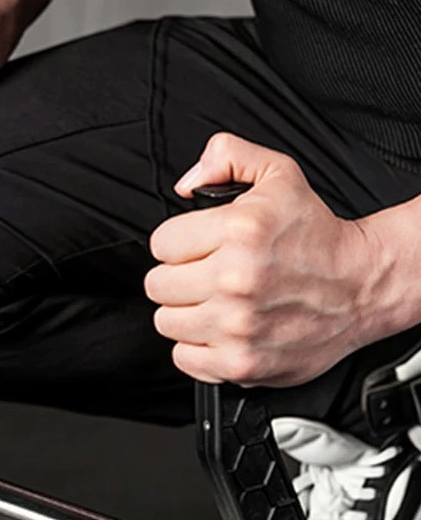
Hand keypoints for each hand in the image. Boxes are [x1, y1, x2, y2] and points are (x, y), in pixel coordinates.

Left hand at [144, 132, 380, 385]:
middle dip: (179, 277)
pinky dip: (198, 347)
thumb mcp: (279, 175)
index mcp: (240, 232)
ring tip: (217, 302)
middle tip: (207, 274)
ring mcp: (237, 326)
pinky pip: (185, 358)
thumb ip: (226, 157)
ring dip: (186, 312)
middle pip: (158, 285)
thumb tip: (186, 183)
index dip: (178, 242)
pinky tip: (222, 329)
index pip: (161, 243)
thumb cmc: (318, 237)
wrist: (361, 286)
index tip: (198, 246)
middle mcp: (236, 280)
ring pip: (167, 322)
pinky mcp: (241, 363)